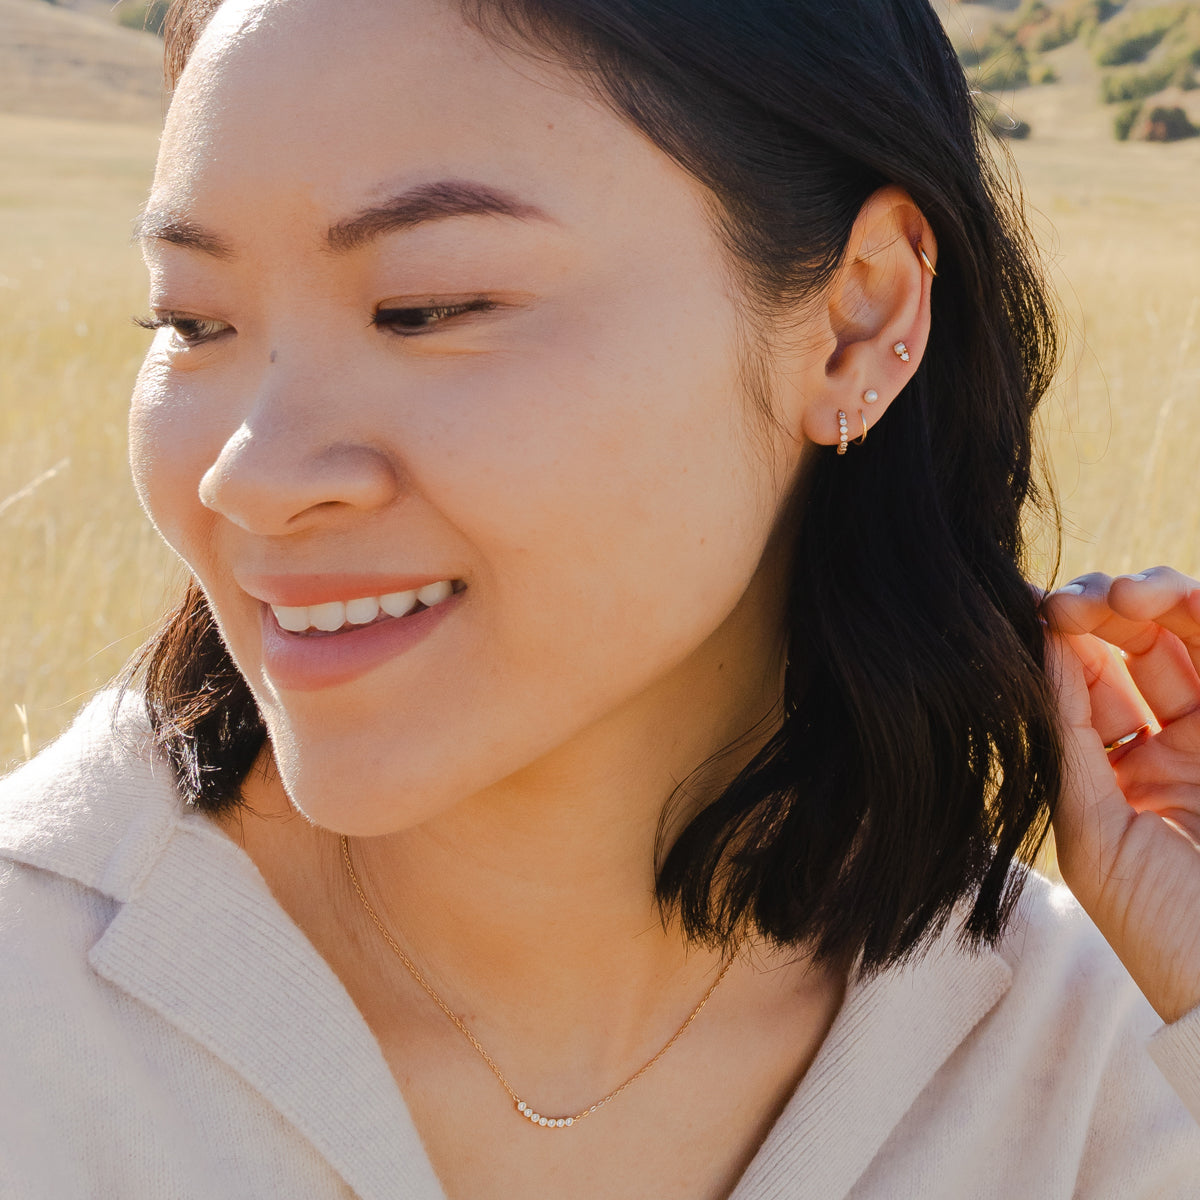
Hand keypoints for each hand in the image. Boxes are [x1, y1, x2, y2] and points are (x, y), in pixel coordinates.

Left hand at [1042, 567, 1199, 1024]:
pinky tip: (1168, 602)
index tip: (1027, 608)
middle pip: (1137, 650)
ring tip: (1123, 594)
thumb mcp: (1092, 828)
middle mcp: (1174, 749)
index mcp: (1121, 774)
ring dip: (1157, 600)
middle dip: (1105, 611)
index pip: (1088, 685)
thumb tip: (1036, 652)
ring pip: (1190, 641)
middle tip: (1075, 602)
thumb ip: (1067, 739)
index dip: (1060, 641)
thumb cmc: (1159, 925)